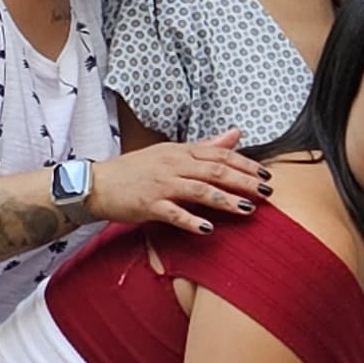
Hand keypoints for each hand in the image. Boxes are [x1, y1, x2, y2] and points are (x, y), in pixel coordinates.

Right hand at [91, 132, 269, 236]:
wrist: (97, 183)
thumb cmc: (137, 170)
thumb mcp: (171, 152)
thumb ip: (205, 146)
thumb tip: (236, 133)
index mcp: (181, 151)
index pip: (220, 154)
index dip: (246, 164)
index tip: (266, 175)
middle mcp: (173, 164)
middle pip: (216, 171)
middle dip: (244, 182)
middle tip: (267, 193)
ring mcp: (161, 184)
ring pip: (200, 190)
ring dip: (226, 200)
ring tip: (247, 210)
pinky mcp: (148, 204)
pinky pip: (174, 213)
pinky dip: (192, 220)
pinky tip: (209, 228)